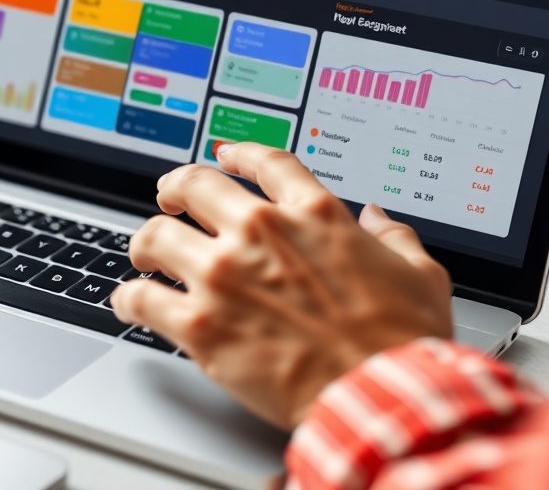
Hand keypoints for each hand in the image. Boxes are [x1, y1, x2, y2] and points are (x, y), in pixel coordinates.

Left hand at [110, 142, 452, 430]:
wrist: (379, 396)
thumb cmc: (401, 342)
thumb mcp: (420, 275)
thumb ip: (394, 237)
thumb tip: (379, 217)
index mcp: (313, 214)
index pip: (264, 162)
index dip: (237, 152)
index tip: (224, 154)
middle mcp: (260, 233)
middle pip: (194, 184)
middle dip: (175, 187)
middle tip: (168, 197)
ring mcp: (224, 274)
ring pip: (155, 235)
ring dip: (145, 243)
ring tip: (145, 254)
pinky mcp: (200, 323)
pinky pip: (141, 298)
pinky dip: (129, 299)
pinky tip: (131, 302)